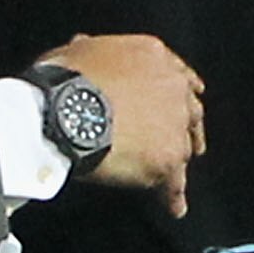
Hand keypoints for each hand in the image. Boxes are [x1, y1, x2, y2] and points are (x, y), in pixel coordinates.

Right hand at [50, 33, 203, 215]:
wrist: (64, 112)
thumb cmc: (64, 80)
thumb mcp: (76, 51)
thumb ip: (90, 50)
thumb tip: (83, 45)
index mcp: (153, 56)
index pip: (176, 75)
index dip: (180, 91)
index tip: (186, 98)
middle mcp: (172, 87)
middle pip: (189, 112)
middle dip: (188, 128)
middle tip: (190, 142)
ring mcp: (174, 124)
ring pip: (184, 147)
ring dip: (179, 162)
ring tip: (177, 179)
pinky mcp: (168, 157)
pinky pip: (175, 181)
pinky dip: (173, 195)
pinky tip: (174, 207)